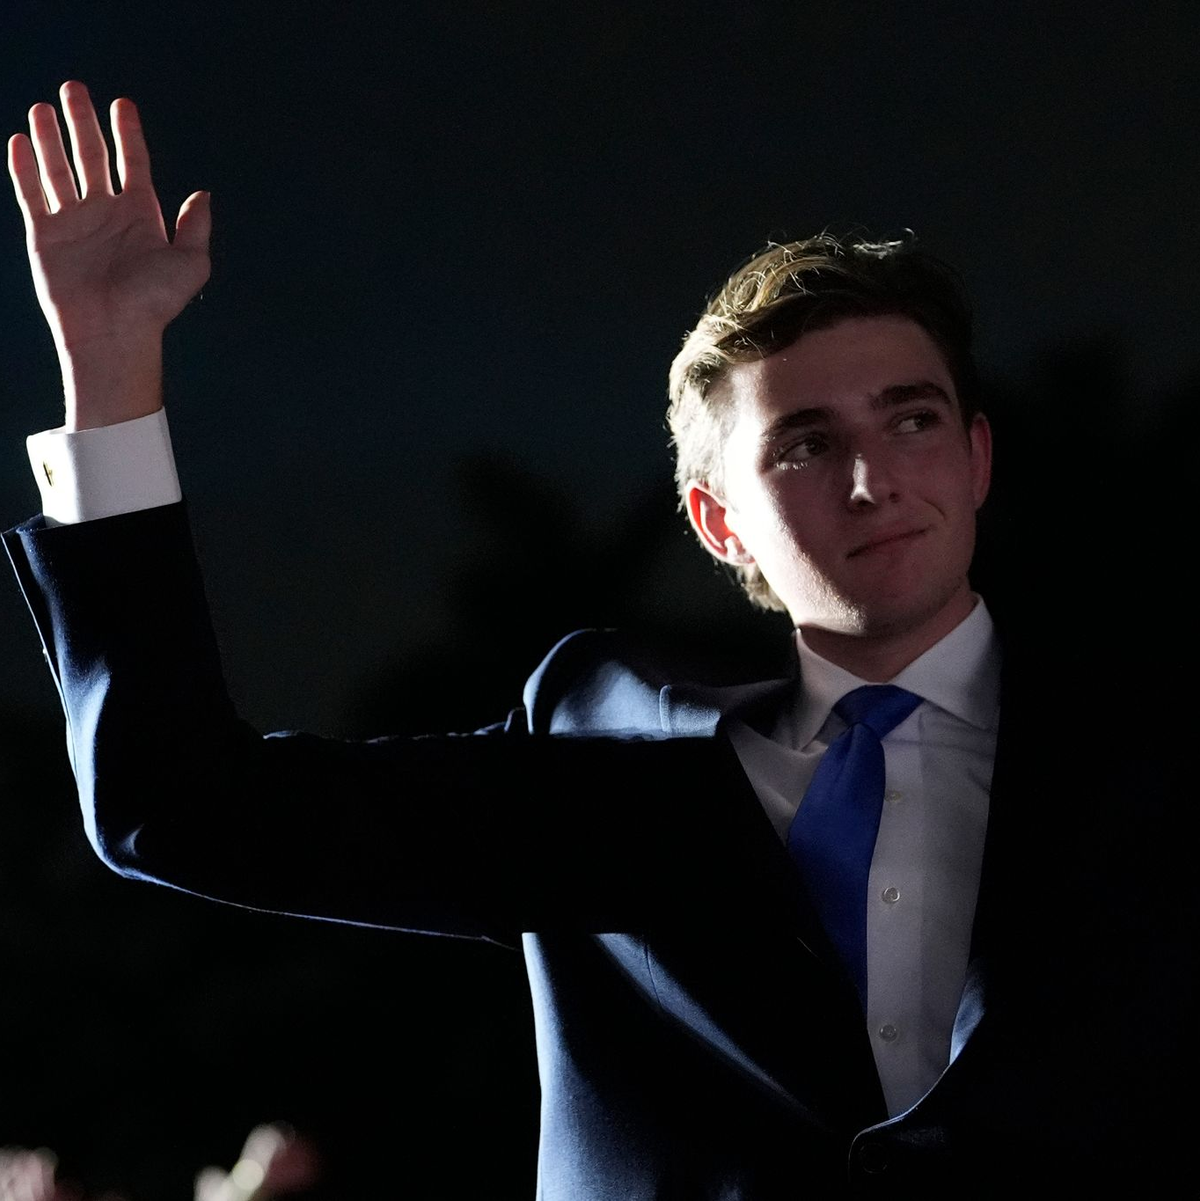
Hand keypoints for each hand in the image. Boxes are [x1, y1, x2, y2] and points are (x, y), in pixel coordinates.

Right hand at [7, 81, 210, 429]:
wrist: (113, 332)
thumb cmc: (154, 303)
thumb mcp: (191, 264)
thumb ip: (196, 228)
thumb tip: (203, 195)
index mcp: (141, 217)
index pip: (133, 163)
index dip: (128, 133)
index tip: (122, 103)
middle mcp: (107, 215)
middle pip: (93, 157)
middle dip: (83, 123)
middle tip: (74, 88)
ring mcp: (75, 223)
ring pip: (59, 169)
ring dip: (51, 138)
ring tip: (44, 107)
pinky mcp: (45, 235)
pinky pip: (32, 193)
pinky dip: (24, 168)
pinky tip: (20, 140)